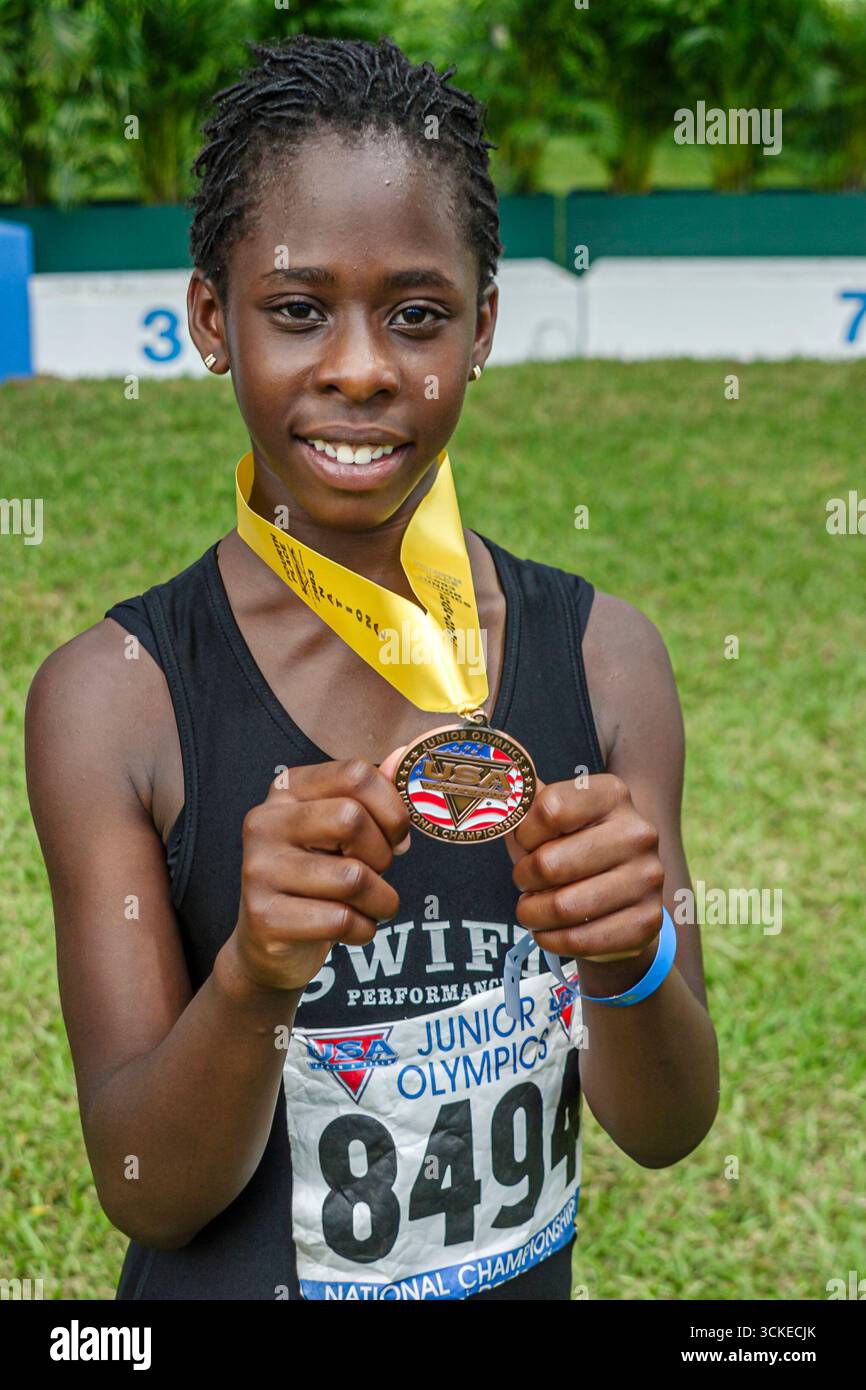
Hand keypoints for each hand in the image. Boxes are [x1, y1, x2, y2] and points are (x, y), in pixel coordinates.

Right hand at [230, 750, 410, 993]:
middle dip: (383, 854)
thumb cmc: (318, 878)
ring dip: (381, 901)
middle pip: (352, 819)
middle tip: (378, 873)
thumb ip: (375, 794)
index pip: (355, 773)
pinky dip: (364, 929)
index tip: (395, 836)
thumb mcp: (343, 832)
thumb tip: (405, 755)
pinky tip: (352, 928)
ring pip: (352, 877)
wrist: (266, 945)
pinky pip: (341, 920)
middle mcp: (264, 822)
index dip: (391, 807)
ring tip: (370, 906)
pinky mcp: (264, 917)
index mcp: (287, 790)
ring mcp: (259, 869)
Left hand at [503, 773, 664, 962]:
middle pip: (550, 863)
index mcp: (612, 794)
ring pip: (563, 907)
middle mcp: (638, 833)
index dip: (524, 832)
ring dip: (533, 913)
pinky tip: (550, 930)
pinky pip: (580, 940)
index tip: (527, 842)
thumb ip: (521, 801)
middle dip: (524, 878)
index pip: (549, 809)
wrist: (618, 896)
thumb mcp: (547, 818)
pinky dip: (551, 939)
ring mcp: (648, 879)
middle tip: (525, 882)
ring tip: (532, 909)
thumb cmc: (570, 848)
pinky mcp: (647, 922)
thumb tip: (497, 787)